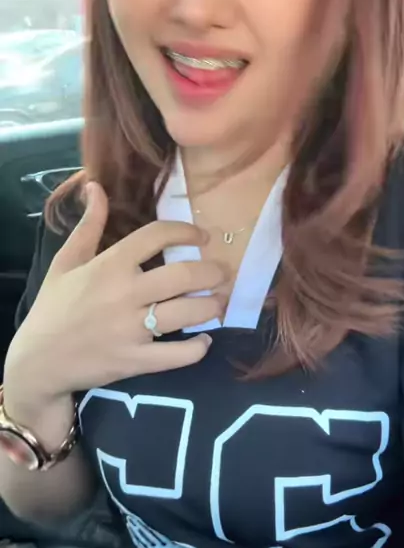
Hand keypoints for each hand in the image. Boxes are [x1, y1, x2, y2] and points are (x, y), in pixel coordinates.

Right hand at [5, 182, 224, 405]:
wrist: (38, 361)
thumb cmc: (54, 306)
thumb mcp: (66, 261)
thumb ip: (89, 224)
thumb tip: (96, 186)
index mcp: (110, 265)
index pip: (157, 235)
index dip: (186, 231)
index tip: (202, 236)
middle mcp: (125, 293)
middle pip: (183, 275)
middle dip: (211, 272)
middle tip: (222, 272)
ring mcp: (132, 329)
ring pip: (186, 313)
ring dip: (211, 306)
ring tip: (219, 302)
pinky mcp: (136, 361)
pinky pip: (176, 355)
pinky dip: (197, 349)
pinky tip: (205, 340)